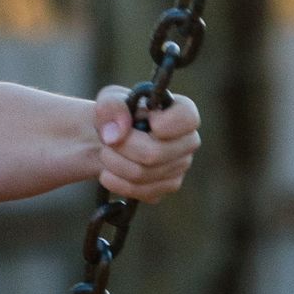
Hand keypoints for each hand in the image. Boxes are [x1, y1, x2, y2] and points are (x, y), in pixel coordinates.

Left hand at [94, 82, 199, 203]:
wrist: (110, 142)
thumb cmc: (116, 116)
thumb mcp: (109, 101)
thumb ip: (111, 107)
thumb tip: (117, 134)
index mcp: (182, 113)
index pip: (188, 118)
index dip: (163, 123)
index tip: (143, 121)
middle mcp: (187, 142)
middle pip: (155, 153)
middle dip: (122, 147)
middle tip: (107, 140)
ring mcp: (180, 168)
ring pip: (142, 174)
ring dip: (114, 163)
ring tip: (106, 152)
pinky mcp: (166, 188)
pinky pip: (139, 191)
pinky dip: (116, 182)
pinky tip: (108, 172)